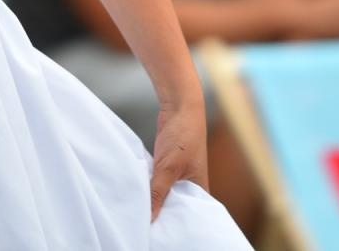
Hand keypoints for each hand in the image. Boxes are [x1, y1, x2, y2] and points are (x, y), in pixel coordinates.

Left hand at [149, 93, 208, 219]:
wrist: (179, 106)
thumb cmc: (183, 134)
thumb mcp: (168, 168)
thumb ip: (158, 192)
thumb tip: (150, 217)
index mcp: (200, 188)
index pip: (190, 214)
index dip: (177, 223)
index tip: (163, 232)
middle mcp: (191, 184)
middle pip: (175, 205)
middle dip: (162, 212)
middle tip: (146, 224)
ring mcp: (178, 174)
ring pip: (164, 193)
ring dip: (154, 198)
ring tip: (140, 211)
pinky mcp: (166, 165)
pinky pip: (157, 181)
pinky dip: (149, 186)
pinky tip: (138, 192)